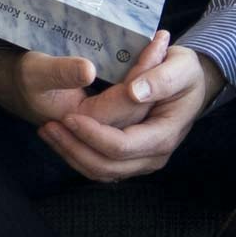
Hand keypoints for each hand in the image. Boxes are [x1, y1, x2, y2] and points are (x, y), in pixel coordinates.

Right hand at [0, 31, 171, 129]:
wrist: (17, 89)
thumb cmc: (24, 78)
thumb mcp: (36, 71)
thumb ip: (62, 72)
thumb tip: (90, 70)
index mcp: (86, 120)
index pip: (126, 99)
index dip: (144, 71)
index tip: (157, 41)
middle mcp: (99, 129)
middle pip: (139, 106)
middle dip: (154, 72)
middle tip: (163, 40)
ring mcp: (104, 126)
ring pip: (139, 109)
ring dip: (152, 79)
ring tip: (160, 48)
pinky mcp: (107, 119)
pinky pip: (133, 107)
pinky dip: (142, 87)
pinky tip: (149, 64)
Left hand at [40, 42, 225, 182]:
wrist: (189, 83)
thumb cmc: (184, 70)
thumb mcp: (181, 64)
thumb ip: (161, 78)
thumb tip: (135, 93)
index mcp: (164, 135)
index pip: (122, 146)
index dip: (92, 134)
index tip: (67, 116)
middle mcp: (154, 155)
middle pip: (107, 166)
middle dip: (74, 148)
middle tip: (47, 125)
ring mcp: (141, 160)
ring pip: (99, 171)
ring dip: (70, 154)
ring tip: (46, 130)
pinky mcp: (129, 158)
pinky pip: (99, 167)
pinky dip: (76, 155)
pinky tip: (58, 137)